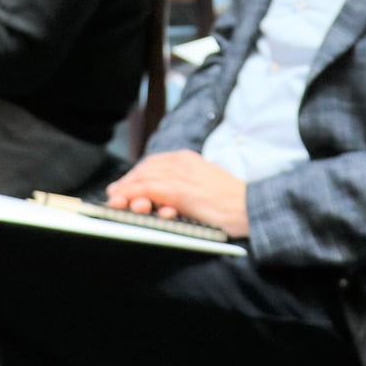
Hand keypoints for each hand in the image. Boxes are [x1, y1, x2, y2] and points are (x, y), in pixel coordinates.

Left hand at [104, 151, 249, 237]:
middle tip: (115, 194)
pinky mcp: (178, 191)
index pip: (155, 162)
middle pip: (145, 168)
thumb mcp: (206, 185)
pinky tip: (125, 202)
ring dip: (126, 190)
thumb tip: (166, 197)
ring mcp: (180, 175)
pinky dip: (132, 196)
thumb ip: (186, 185)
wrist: (250, 207)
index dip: (137, 174)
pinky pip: (147, 190)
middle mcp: (182, 162)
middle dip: (127, 182)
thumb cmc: (232, 202)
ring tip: (115, 200)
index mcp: (189, 158)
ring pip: (142, 178)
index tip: (125, 186)